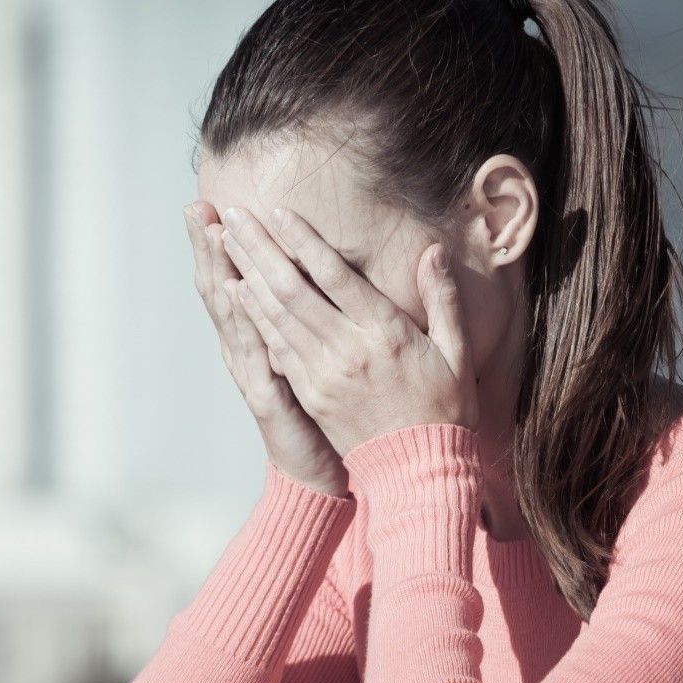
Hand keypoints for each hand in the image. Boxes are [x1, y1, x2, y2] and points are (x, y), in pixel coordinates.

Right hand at [184, 201, 349, 496]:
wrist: (319, 480)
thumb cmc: (325, 421)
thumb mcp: (316, 367)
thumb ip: (312, 326)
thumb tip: (313, 282)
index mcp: (260, 342)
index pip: (237, 284)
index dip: (224, 247)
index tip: (215, 206)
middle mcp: (246, 353)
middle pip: (222, 290)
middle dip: (209, 247)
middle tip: (197, 205)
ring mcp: (252, 374)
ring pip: (231, 313)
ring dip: (220, 269)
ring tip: (211, 231)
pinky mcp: (265, 396)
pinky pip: (252, 350)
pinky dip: (243, 318)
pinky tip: (235, 288)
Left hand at [219, 205, 476, 457]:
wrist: (418, 469)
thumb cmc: (444, 408)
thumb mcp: (456, 352)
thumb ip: (443, 298)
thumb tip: (434, 251)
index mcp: (385, 333)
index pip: (335, 276)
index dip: (303, 242)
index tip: (278, 213)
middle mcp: (348, 350)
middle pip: (292, 289)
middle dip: (259, 249)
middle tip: (233, 215)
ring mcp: (323, 374)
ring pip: (276, 316)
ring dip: (248, 275)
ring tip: (226, 243)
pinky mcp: (309, 395)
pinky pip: (276, 349)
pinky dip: (254, 318)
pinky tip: (238, 293)